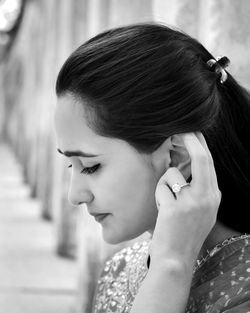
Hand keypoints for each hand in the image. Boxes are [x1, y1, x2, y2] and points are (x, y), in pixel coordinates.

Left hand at [150, 132, 220, 266]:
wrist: (176, 259)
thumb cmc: (182, 233)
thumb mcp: (198, 210)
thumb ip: (195, 189)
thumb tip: (182, 165)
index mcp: (213, 196)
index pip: (209, 163)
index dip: (200, 145)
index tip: (192, 132)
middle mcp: (208, 197)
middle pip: (202, 158)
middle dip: (190, 140)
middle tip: (180, 129)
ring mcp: (193, 202)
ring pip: (173, 173)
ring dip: (163, 184)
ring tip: (165, 202)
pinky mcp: (176, 208)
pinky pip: (162, 187)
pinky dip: (158, 195)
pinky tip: (161, 210)